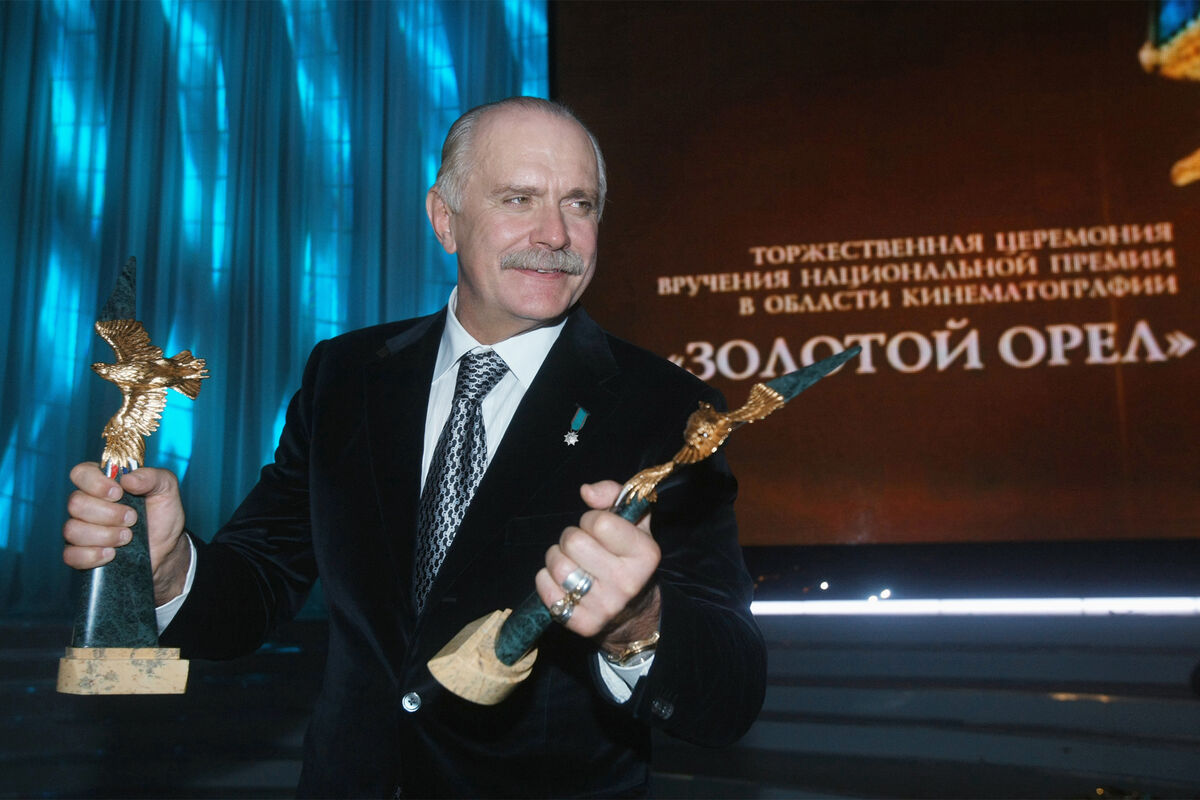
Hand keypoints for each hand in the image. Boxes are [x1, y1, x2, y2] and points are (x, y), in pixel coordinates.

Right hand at [63, 462, 191, 604]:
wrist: (167, 548)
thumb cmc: (162, 514)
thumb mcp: (166, 489)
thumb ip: (152, 477)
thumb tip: (128, 479)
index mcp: (103, 482)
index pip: (81, 473)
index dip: (95, 483)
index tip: (119, 493)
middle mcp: (87, 504)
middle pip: (75, 504)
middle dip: (108, 514)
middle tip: (132, 518)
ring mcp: (80, 529)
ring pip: (72, 530)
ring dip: (104, 535)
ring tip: (128, 536)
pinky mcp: (80, 554)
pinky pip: (71, 555)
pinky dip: (92, 555)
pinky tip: (112, 554)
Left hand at [535, 481, 661, 651]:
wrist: (632, 613)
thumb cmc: (627, 556)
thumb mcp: (634, 521)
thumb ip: (613, 494)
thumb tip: (586, 491)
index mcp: (645, 554)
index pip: (598, 522)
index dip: (591, 519)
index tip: (597, 528)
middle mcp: (627, 582)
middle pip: (574, 542)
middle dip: (571, 537)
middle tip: (581, 546)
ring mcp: (605, 606)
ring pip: (557, 564)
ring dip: (557, 557)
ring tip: (570, 561)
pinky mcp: (583, 624)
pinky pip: (545, 588)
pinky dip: (546, 578)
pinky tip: (562, 581)